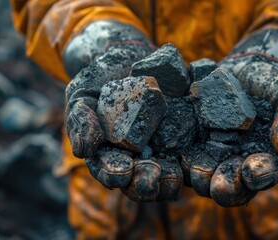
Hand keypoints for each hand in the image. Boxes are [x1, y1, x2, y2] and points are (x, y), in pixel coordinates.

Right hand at [65, 20, 178, 200]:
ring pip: (166, 174)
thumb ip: (81, 121)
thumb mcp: (82, 96)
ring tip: (172, 176)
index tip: (122, 172)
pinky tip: (196, 162)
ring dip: (169, 180)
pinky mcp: (183, 136)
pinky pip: (190, 153)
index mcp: (109, 155)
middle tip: (152, 178)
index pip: (109, 171)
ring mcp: (161, 148)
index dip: (114, 174)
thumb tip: (84, 151)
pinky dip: (193, 160)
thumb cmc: (98, 80)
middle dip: (145, 183)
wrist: (129, 58)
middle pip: (139, 180)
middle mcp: (136, 158)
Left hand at [189, 28, 277, 206]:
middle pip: (233, 186)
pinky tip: (175, 157)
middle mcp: (239, 165)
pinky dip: (178, 161)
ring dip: (200, 178)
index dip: (261, 175)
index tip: (252, 171)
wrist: (244, 71)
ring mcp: (214, 158)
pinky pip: (182, 158)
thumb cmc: (273, 87)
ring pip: (206, 178)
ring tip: (196, 171)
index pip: (266, 174)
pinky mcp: (191, 146)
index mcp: (266, 160)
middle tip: (220, 186)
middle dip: (226, 187)